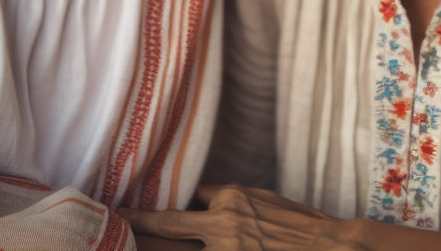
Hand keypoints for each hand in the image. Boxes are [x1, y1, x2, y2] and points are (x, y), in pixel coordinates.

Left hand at [120, 183, 367, 250]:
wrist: (328, 245)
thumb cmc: (296, 221)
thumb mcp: (258, 197)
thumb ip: (223, 196)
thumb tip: (196, 195)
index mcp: (226, 207)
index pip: (172, 217)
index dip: (140, 219)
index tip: (119, 217)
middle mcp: (223, 230)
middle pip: (167, 239)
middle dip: (137, 238)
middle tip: (112, 235)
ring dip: (158, 249)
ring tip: (131, 246)